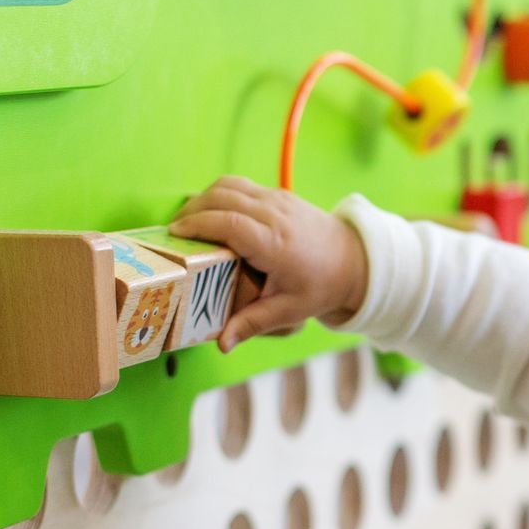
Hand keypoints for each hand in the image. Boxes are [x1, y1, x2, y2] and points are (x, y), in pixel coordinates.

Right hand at [168, 176, 369, 351]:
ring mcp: (278, 199)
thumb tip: (222, 344)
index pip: (228, 223)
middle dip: (192, 210)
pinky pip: (241, 185)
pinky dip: (220, 195)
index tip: (174, 234)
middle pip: (222, 198)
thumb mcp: (289, 311)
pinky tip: (211, 214)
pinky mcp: (279, 194)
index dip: (197, 225)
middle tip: (173, 231)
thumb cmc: (321, 286)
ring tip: (188, 221)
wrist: (355, 261)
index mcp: (275, 243)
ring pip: (229, 185)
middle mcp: (275, 215)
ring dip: (203, 198)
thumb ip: (252, 324)